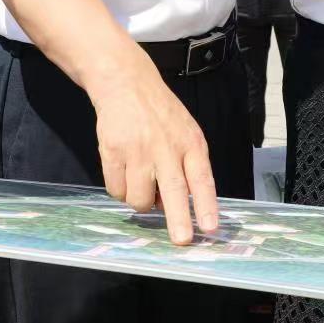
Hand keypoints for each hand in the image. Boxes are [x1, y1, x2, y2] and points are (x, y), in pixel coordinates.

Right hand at [89, 53, 219, 245]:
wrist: (125, 82)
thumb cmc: (159, 112)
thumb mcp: (185, 131)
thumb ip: (187, 164)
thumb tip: (176, 206)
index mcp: (190, 142)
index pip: (202, 178)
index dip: (206, 205)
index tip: (210, 228)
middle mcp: (165, 147)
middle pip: (174, 191)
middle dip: (178, 220)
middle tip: (182, 240)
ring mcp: (138, 150)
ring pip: (140, 198)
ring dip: (140, 201)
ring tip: (141, 180)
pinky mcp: (113, 151)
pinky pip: (116, 190)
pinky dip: (120, 189)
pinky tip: (124, 170)